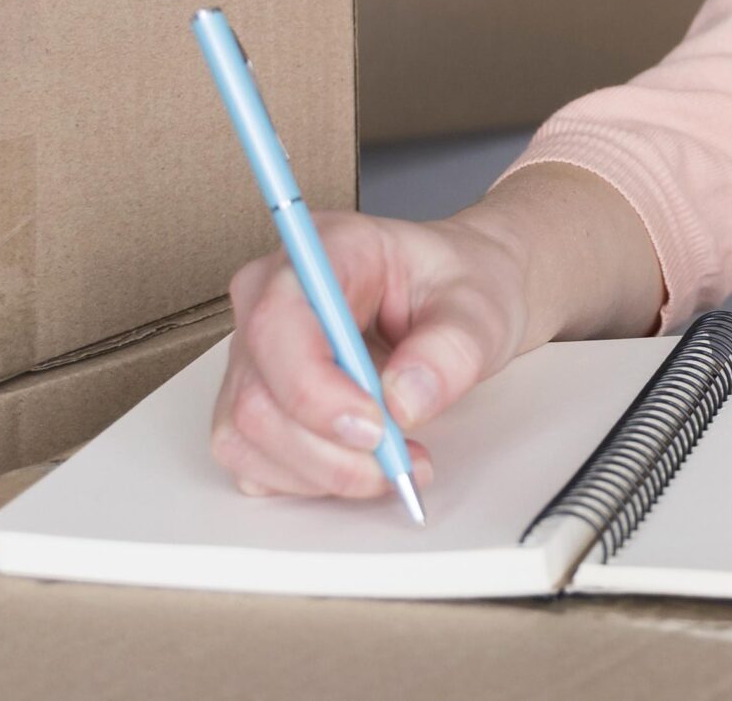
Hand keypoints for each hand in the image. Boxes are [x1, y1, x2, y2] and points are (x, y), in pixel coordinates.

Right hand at [208, 211, 530, 500]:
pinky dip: (310, 479)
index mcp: (324, 251)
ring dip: (326, 471)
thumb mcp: (481, 308)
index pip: (278, 322)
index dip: (315, 388)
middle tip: (403, 458)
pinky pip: (253, 459)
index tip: (376, 427)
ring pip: (249, 436)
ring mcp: (256, 351)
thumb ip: (451, 349)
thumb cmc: (460, 287)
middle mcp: (271, 297)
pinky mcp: (257, 398)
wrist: (458, 300)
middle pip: (257, 395)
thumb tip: (403, 400)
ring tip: (398, 461)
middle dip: (331, 448)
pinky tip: (362, 464)